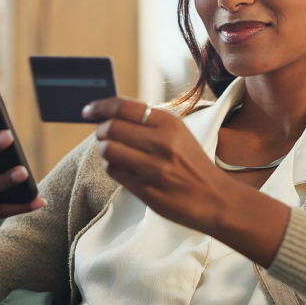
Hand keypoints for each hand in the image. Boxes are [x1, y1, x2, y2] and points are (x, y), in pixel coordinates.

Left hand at [82, 97, 289, 264]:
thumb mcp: (179, 134)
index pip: (123, 106)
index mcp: (170, 123)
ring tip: (113, 152)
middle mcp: (161, 143)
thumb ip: (150, 123)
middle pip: (110, 127)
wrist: (217, 199)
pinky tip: (122, 168)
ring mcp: (154, 168)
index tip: (88, 110)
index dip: (99, 106)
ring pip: (108, 149)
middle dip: (99, 130)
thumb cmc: (194, 164)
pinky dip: (112, 167)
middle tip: (102, 135)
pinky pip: (114, 171)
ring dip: (104, 150)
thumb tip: (111, 113)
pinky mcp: (147, 190)